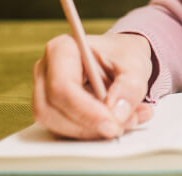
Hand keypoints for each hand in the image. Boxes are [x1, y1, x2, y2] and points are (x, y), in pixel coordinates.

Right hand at [33, 33, 154, 139]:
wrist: (123, 58)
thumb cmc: (123, 54)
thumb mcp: (136, 64)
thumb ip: (131, 86)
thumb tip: (118, 114)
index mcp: (61, 49)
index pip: (62, 87)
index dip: (85, 110)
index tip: (112, 124)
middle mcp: (46, 71)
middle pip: (52, 110)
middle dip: (89, 125)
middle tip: (120, 127)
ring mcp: (45, 93)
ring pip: (56, 125)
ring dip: (92, 131)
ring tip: (127, 121)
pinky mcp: (53, 112)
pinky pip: (65, 131)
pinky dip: (93, 133)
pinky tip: (119, 123)